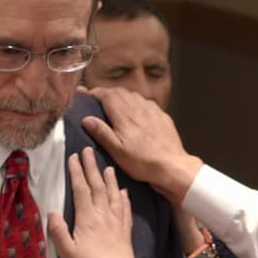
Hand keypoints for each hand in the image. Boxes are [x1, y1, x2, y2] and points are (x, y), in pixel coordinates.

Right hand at [47, 148, 136, 257]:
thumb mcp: (66, 251)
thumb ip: (58, 230)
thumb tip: (52, 212)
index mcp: (86, 218)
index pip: (81, 189)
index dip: (77, 172)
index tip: (73, 158)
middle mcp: (103, 215)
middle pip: (98, 186)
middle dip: (92, 167)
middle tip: (89, 151)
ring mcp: (116, 222)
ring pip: (113, 194)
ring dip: (109, 179)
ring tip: (108, 167)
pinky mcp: (125, 230)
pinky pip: (125, 209)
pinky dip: (124, 198)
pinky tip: (124, 192)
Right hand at [80, 85, 201, 204]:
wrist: (172, 166)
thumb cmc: (142, 161)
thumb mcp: (117, 150)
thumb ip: (101, 132)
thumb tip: (86, 119)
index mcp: (124, 115)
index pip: (106, 94)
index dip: (95, 92)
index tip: (86, 95)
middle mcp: (138, 107)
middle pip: (119, 92)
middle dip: (107, 94)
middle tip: (98, 100)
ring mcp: (152, 110)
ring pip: (133, 96)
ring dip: (122, 97)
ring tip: (115, 106)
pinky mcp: (162, 116)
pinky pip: (146, 103)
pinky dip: (137, 104)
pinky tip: (136, 113)